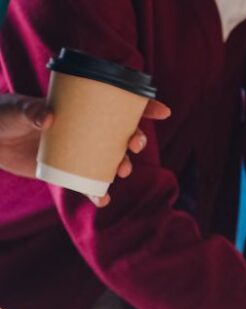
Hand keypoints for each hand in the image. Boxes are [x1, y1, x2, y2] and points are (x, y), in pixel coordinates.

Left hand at [0, 95, 169, 204]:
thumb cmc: (1, 116)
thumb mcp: (14, 110)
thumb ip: (30, 111)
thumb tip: (49, 118)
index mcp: (80, 108)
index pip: (116, 104)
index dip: (142, 107)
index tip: (162, 111)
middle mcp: (85, 130)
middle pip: (121, 134)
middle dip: (136, 139)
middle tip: (134, 146)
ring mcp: (79, 151)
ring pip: (111, 160)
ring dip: (123, 166)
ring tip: (122, 171)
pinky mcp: (68, 171)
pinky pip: (89, 185)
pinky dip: (98, 194)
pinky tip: (101, 200)